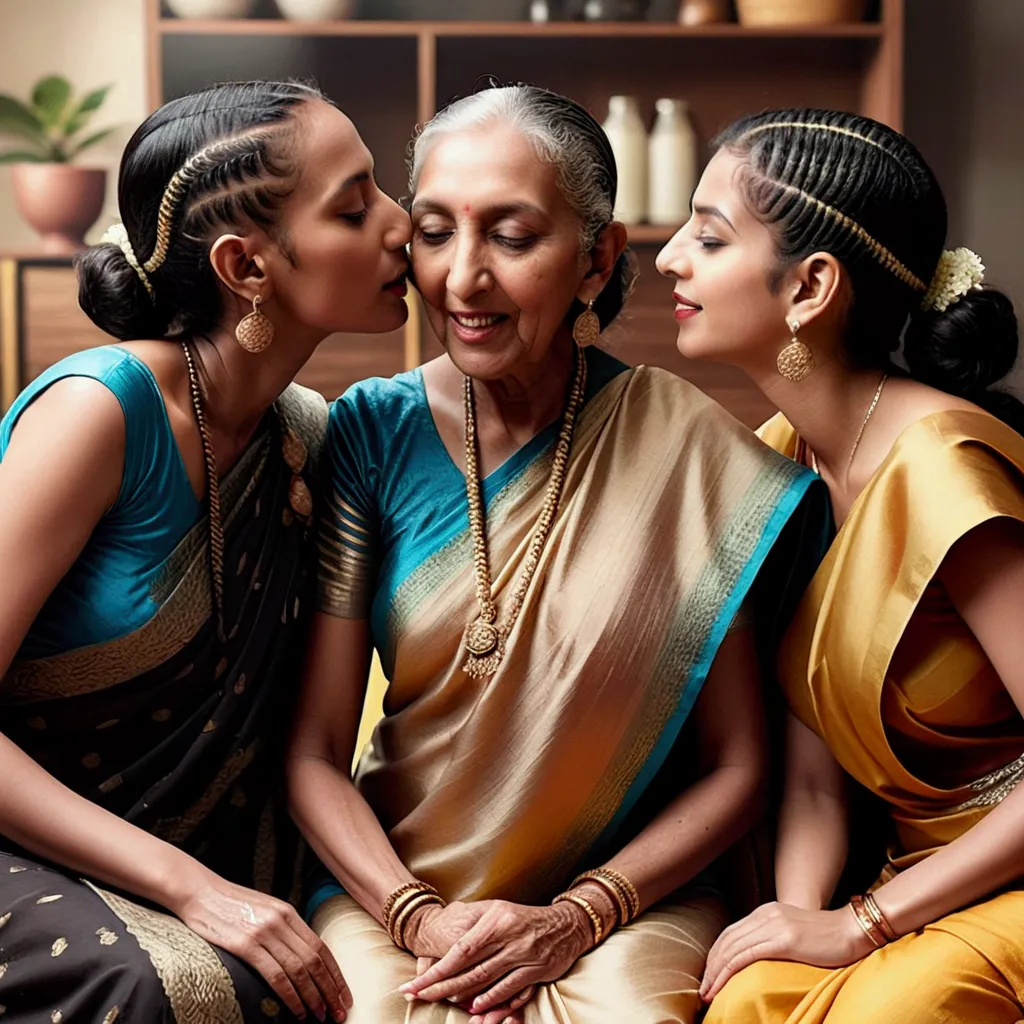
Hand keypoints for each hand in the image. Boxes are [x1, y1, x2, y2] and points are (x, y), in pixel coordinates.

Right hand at [166, 867, 351, 1021]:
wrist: (200, 892)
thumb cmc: (230, 904)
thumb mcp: (264, 910)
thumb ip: (283, 929)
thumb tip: (300, 955)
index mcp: (288, 912)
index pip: (321, 947)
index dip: (335, 973)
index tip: (344, 993)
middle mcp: (282, 921)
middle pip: (315, 960)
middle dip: (331, 989)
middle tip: (340, 1011)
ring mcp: (265, 933)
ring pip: (299, 970)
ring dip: (314, 997)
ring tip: (322, 1015)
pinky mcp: (246, 945)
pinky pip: (276, 976)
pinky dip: (291, 996)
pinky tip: (297, 1011)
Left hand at [400, 900, 590, 1016]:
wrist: (566, 924)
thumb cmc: (523, 917)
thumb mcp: (497, 909)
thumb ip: (473, 923)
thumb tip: (446, 943)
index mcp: (495, 919)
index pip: (460, 950)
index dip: (436, 970)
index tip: (416, 983)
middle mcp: (508, 937)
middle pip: (469, 969)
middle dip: (441, 986)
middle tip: (418, 996)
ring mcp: (524, 955)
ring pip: (487, 981)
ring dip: (463, 995)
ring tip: (443, 1002)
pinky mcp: (537, 970)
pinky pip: (510, 989)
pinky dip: (492, 1000)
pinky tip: (476, 1008)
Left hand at [700, 902, 876, 1001]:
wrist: (852, 930)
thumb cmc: (828, 939)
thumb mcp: (793, 933)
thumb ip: (773, 939)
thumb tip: (757, 960)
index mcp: (765, 912)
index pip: (730, 934)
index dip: (715, 956)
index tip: (708, 977)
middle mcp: (764, 915)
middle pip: (726, 941)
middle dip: (710, 967)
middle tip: (702, 990)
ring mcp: (773, 925)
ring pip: (731, 949)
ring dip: (715, 974)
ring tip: (707, 994)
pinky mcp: (783, 939)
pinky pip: (746, 956)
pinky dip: (728, 973)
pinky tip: (721, 987)